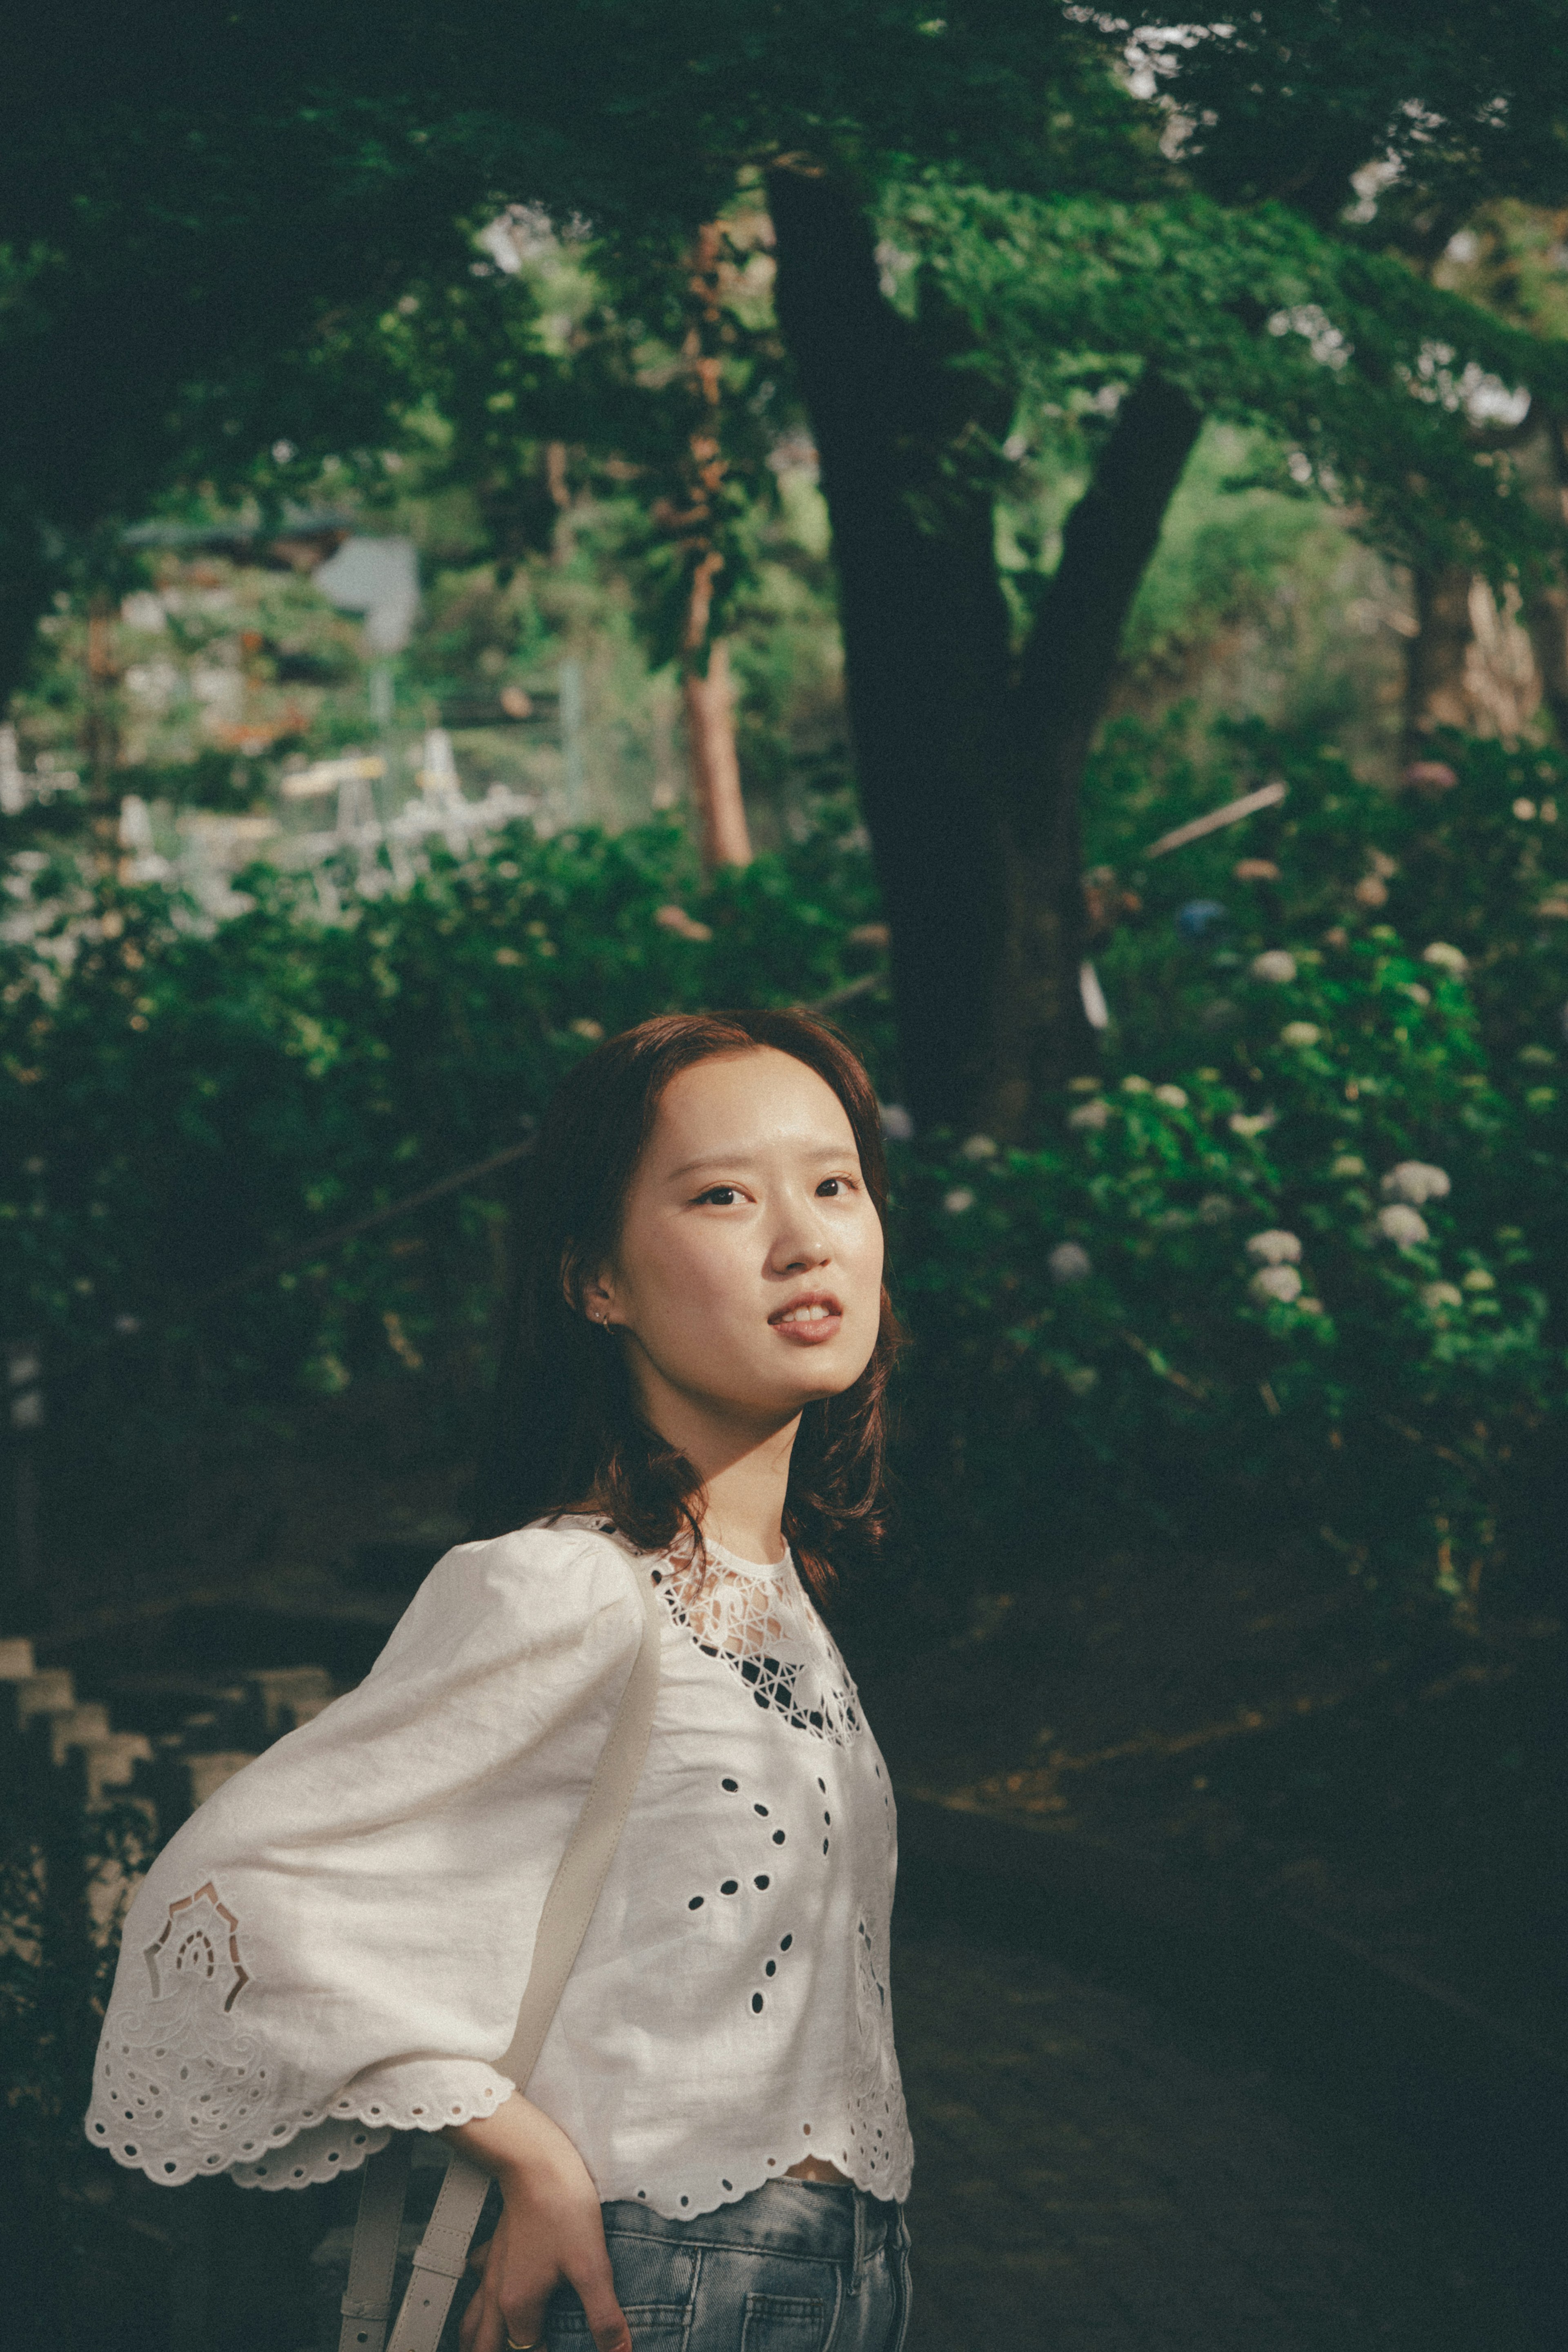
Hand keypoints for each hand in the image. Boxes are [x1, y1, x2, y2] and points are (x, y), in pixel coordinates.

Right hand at [447, 2094, 629, 2351]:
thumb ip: (604, 2316)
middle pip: (486, 2345)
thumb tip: (618, 2350)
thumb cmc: (562, 2207)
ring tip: (494, 2344)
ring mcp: (492, 2268)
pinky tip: (491, 2293)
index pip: (526, 2350)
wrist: (536, 2161)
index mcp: (518, 2304)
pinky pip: (477, 2278)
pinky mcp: (496, 2245)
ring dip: (481, 2337)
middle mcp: (497, 2292)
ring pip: (472, 2319)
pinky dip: (479, 2295)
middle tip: (526, 2348)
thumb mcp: (592, 2266)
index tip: (565, 2347)